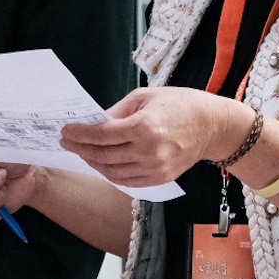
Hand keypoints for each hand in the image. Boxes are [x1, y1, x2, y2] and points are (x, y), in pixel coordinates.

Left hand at [59, 87, 245, 189]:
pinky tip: (101, 163)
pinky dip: (110, 174)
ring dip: (93, 163)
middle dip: (81, 148)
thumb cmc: (180, 104)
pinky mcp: (161, 179)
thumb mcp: (145, 97)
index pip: (102, 135)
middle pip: (104, 155)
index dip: (80, 134)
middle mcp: (149, 151)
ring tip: (82, 152)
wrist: (212, 125)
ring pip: (112, 172)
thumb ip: (117, 111)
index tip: (66, 131)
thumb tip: (93, 123)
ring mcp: (156, 168)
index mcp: (144, 127)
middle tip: (67, 142)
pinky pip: (127, 181)